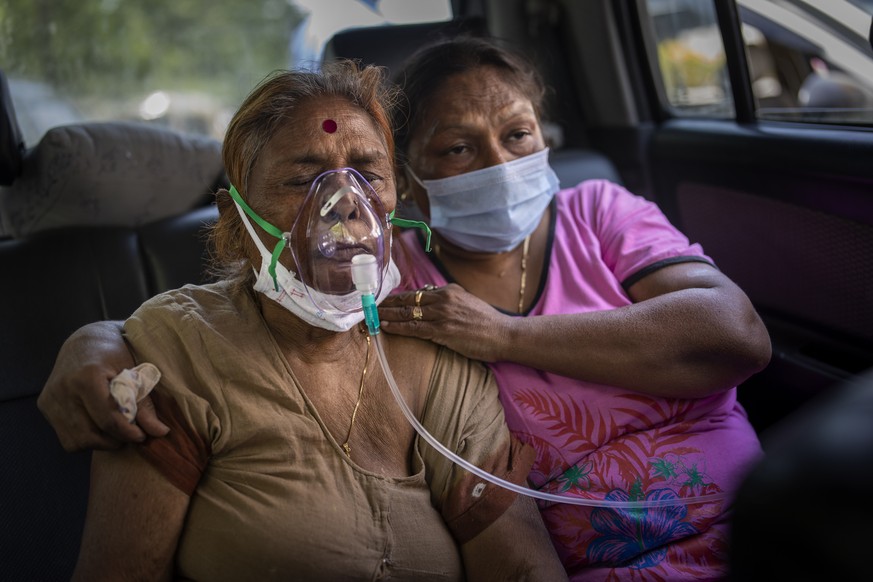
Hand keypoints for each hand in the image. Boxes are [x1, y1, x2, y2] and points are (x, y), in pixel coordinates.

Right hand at [37, 321, 169, 451]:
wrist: (85, 341)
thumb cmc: (116, 354)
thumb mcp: (134, 374)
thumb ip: (145, 405)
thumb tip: (160, 432)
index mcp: (87, 377)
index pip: (108, 420)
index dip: (128, 433)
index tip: (142, 436)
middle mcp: (63, 388)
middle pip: (91, 434)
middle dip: (115, 440)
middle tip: (131, 433)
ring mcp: (51, 398)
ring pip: (77, 441)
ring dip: (100, 442)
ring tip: (116, 430)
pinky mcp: (44, 405)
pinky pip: (66, 437)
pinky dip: (85, 439)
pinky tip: (98, 426)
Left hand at [379, 284, 508, 361]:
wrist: (503, 334)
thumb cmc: (486, 322)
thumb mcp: (467, 302)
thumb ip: (448, 300)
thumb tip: (428, 298)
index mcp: (448, 291)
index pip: (415, 292)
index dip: (396, 298)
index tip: (383, 301)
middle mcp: (443, 299)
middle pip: (407, 300)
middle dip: (386, 304)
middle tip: (368, 306)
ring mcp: (442, 315)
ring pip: (406, 313)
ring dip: (386, 315)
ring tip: (370, 317)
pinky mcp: (442, 331)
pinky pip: (414, 328)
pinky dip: (397, 327)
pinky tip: (385, 327)